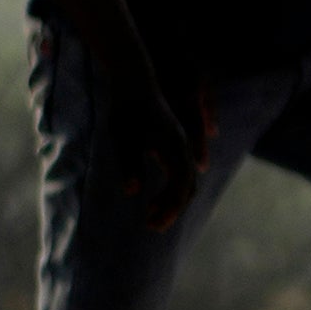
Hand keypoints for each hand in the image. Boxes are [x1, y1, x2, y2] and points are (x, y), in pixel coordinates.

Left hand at [108, 84, 202, 231]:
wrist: (133, 84)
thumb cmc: (126, 112)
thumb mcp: (123, 139)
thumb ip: (129, 164)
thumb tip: (132, 191)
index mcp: (175, 148)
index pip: (180, 186)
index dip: (169, 208)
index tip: (153, 224)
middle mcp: (183, 149)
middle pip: (187, 187)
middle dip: (172, 209)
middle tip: (152, 226)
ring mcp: (180, 147)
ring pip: (185, 182)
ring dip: (171, 201)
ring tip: (150, 215)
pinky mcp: (172, 146)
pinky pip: (179, 174)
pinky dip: (170, 190)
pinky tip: (153, 199)